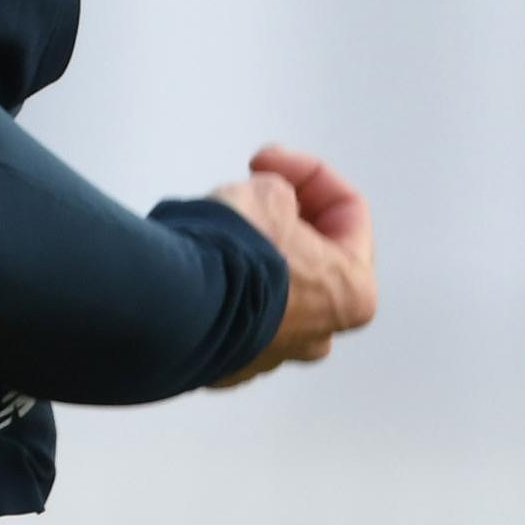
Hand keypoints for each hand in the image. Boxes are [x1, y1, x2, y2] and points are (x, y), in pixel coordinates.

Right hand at [202, 143, 377, 389]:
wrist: (172, 304)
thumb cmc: (233, 253)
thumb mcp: (269, 194)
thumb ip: (283, 196)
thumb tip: (271, 207)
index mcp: (352, 293)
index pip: (348, 210)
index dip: (306, 171)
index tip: (262, 160)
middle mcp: (320, 333)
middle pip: (311, 254)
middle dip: (283, 215)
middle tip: (248, 191)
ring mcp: (271, 354)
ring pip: (271, 286)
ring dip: (252, 250)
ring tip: (219, 226)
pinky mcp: (227, 364)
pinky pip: (231, 310)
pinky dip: (221, 283)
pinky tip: (198, 261)